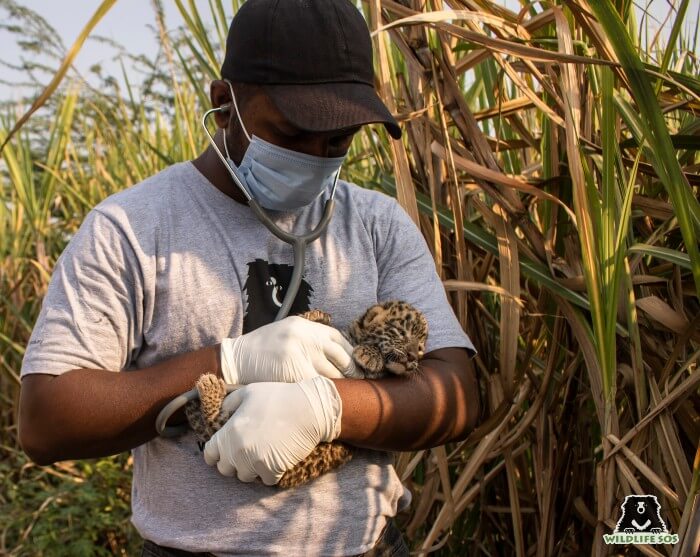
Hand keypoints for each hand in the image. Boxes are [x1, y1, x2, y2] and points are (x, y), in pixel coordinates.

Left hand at [203, 376, 341, 484]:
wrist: (309, 409)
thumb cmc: (278, 397)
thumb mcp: (248, 392)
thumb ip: (229, 404)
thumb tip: (221, 414)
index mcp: (229, 432)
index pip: (209, 454)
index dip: (215, 452)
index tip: (224, 450)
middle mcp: (238, 450)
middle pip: (225, 469)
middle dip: (233, 461)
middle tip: (245, 450)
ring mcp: (255, 462)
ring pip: (244, 476)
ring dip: (250, 468)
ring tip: (261, 454)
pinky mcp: (272, 470)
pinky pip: (264, 480)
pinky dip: (269, 473)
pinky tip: (275, 458)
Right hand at [220, 316, 354, 384]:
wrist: (237, 361)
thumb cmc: (262, 349)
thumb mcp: (286, 332)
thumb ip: (309, 337)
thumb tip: (336, 352)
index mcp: (305, 326)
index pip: (338, 338)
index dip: (350, 353)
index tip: (357, 365)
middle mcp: (306, 337)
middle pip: (341, 356)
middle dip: (352, 372)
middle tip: (359, 383)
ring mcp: (300, 355)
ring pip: (333, 374)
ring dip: (341, 386)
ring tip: (346, 395)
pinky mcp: (294, 373)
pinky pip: (318, 386)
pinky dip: (325, 394)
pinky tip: (329, 401)